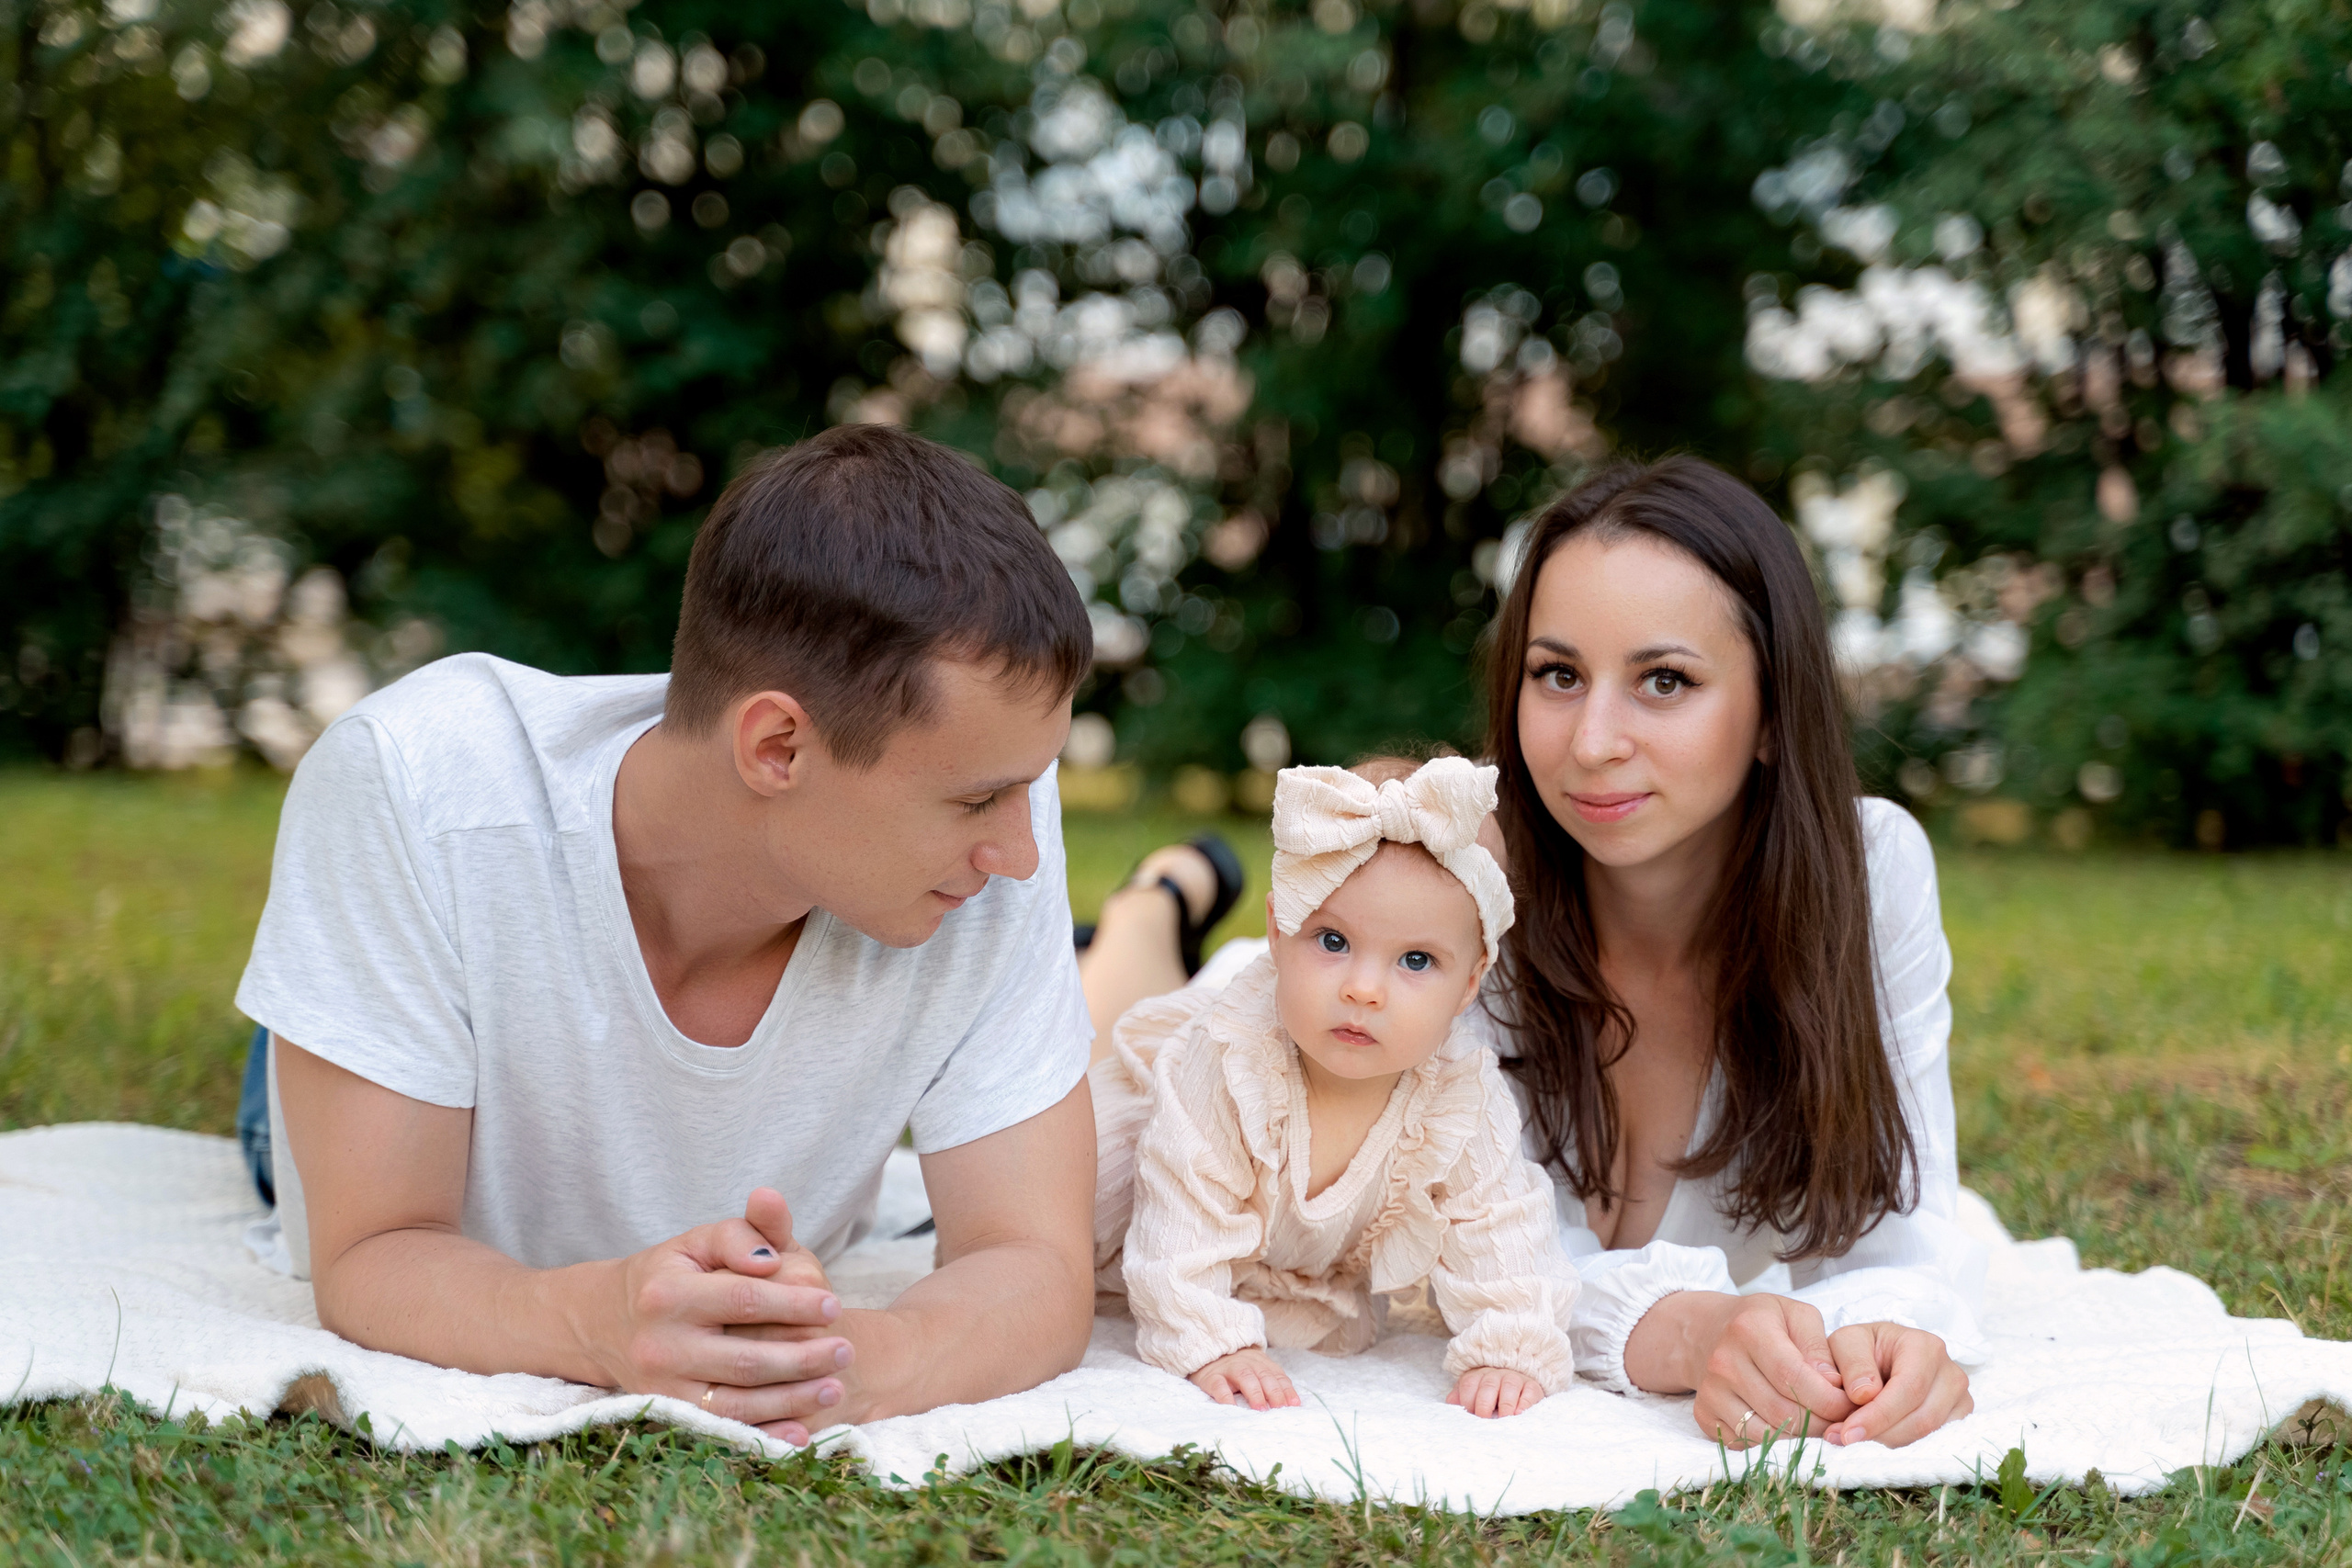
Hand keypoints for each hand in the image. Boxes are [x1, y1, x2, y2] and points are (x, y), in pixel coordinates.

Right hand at [602, 1186, 851, 1444]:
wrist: (607, 1322)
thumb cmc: (673, 1273)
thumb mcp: (700, 1241)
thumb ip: (742, 1234)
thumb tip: (770, 1259)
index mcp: (669, 1294)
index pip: (744, 1300)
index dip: (794, 1304)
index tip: (834, 1305)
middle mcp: (661, 1346)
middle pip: (745, 1360)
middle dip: (803, 1359)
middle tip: (846, 1351)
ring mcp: (662, 1389)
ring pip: (738, 1405)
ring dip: (792, 1400)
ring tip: (834, 1388)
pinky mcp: (669, 1416)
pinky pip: (723, 1432)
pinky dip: (763, 1436)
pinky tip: (800, 1433)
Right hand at [1190, 1348, 1298, 1410]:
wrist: (1209, 1352)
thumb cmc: (1239, 1369)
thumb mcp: (1257, 1371)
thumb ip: (1273, 1384)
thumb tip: (1292, 1405)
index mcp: (1262, 1364)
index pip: (1278, 1376)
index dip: (1287, 1390)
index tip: (1294, 1405)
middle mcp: (1248, 1364)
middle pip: (1264, 1376)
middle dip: (1274, 1392)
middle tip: (1280, 1409)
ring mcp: (1229, 1369)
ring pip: (1245, 1377)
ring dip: (1255, 1392)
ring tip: (1260, 1409)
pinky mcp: (1212, 1377)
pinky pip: (1219, 1386)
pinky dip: (1226, 1397)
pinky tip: (1232, 1408)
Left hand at [1446, 1365, 1544, 1417]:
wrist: (1516, 1387)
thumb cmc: (1489, 1397)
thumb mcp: (1471, 1395)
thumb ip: (1459, 1398)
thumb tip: (1451, 1405)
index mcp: (1477, 1376)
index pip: (1469, 1384)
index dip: (1467, 1401)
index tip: (1469, 1417)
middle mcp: (1495, 1374)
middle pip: (1488, 1385)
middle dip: (1484, 1404)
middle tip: (1484, 1420)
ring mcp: (1515, 1378)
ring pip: (1509, 1385)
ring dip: (1505, 1405)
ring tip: (1503, 1420)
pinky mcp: (1532, 1386)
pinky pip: (1529, 1391)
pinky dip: (1524, 1403)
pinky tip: (1519, 1414)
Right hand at [1627, 1291, 1856, 1447]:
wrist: (1710, 1331)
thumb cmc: (1764, 1322)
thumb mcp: (1797, 1315)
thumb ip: (1819, 1346)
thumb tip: (1834, 1384)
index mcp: (1749, 1329)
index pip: (1793, 1377)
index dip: (1828, 1400)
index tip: (1850, 1406)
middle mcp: (1723, 1361)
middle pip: (1781, 1411)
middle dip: (1820, 1424)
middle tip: (1841, 1423)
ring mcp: (1710, 1391)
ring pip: (1765, 1433)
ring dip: (1800, 1439)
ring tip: (1818, 1427)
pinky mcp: (1704, 1414)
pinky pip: (1745, 1443)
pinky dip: (1772, 1444)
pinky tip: (1787, 1429)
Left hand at [1820, 1321, 1972, 1446]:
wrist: (1883, 1351)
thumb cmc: (1864, 1347)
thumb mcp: (1847, 1341)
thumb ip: (1852, 1363)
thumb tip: (1863, 1395)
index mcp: (1923, 1346)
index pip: (1908, 1389)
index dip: (1878, 1416)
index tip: (1848, 1434)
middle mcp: (1950, 1372)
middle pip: (1922, 1418)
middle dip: (1882, 1434)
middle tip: (1845, 1439)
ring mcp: (1959, 1396)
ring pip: (1930, 1434)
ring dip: (1891, 1442)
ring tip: (1858, 1438)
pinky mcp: (1959, 1416)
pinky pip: (1936, 1441)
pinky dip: (1905, 1445)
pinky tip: (1879, 1438)